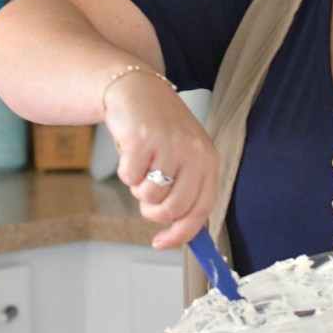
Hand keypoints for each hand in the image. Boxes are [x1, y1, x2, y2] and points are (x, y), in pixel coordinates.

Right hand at [103, 77, 218, 248]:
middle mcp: (193, 152)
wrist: (136, 90)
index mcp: (208, 159)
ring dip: (137, 188)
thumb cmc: (160, 128)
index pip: (201, 209)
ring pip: (149, 197)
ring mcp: (168, 145)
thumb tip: (178, 231)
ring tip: (141, 164)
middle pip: (173, 209)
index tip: (162, 242)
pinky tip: (130, 151)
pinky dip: (124, 171)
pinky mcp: (142, 140)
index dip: (181, 233)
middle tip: (145, 194)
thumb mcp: (184, 155)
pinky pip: (129, 178)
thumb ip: (186, 189)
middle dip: (153, 211)